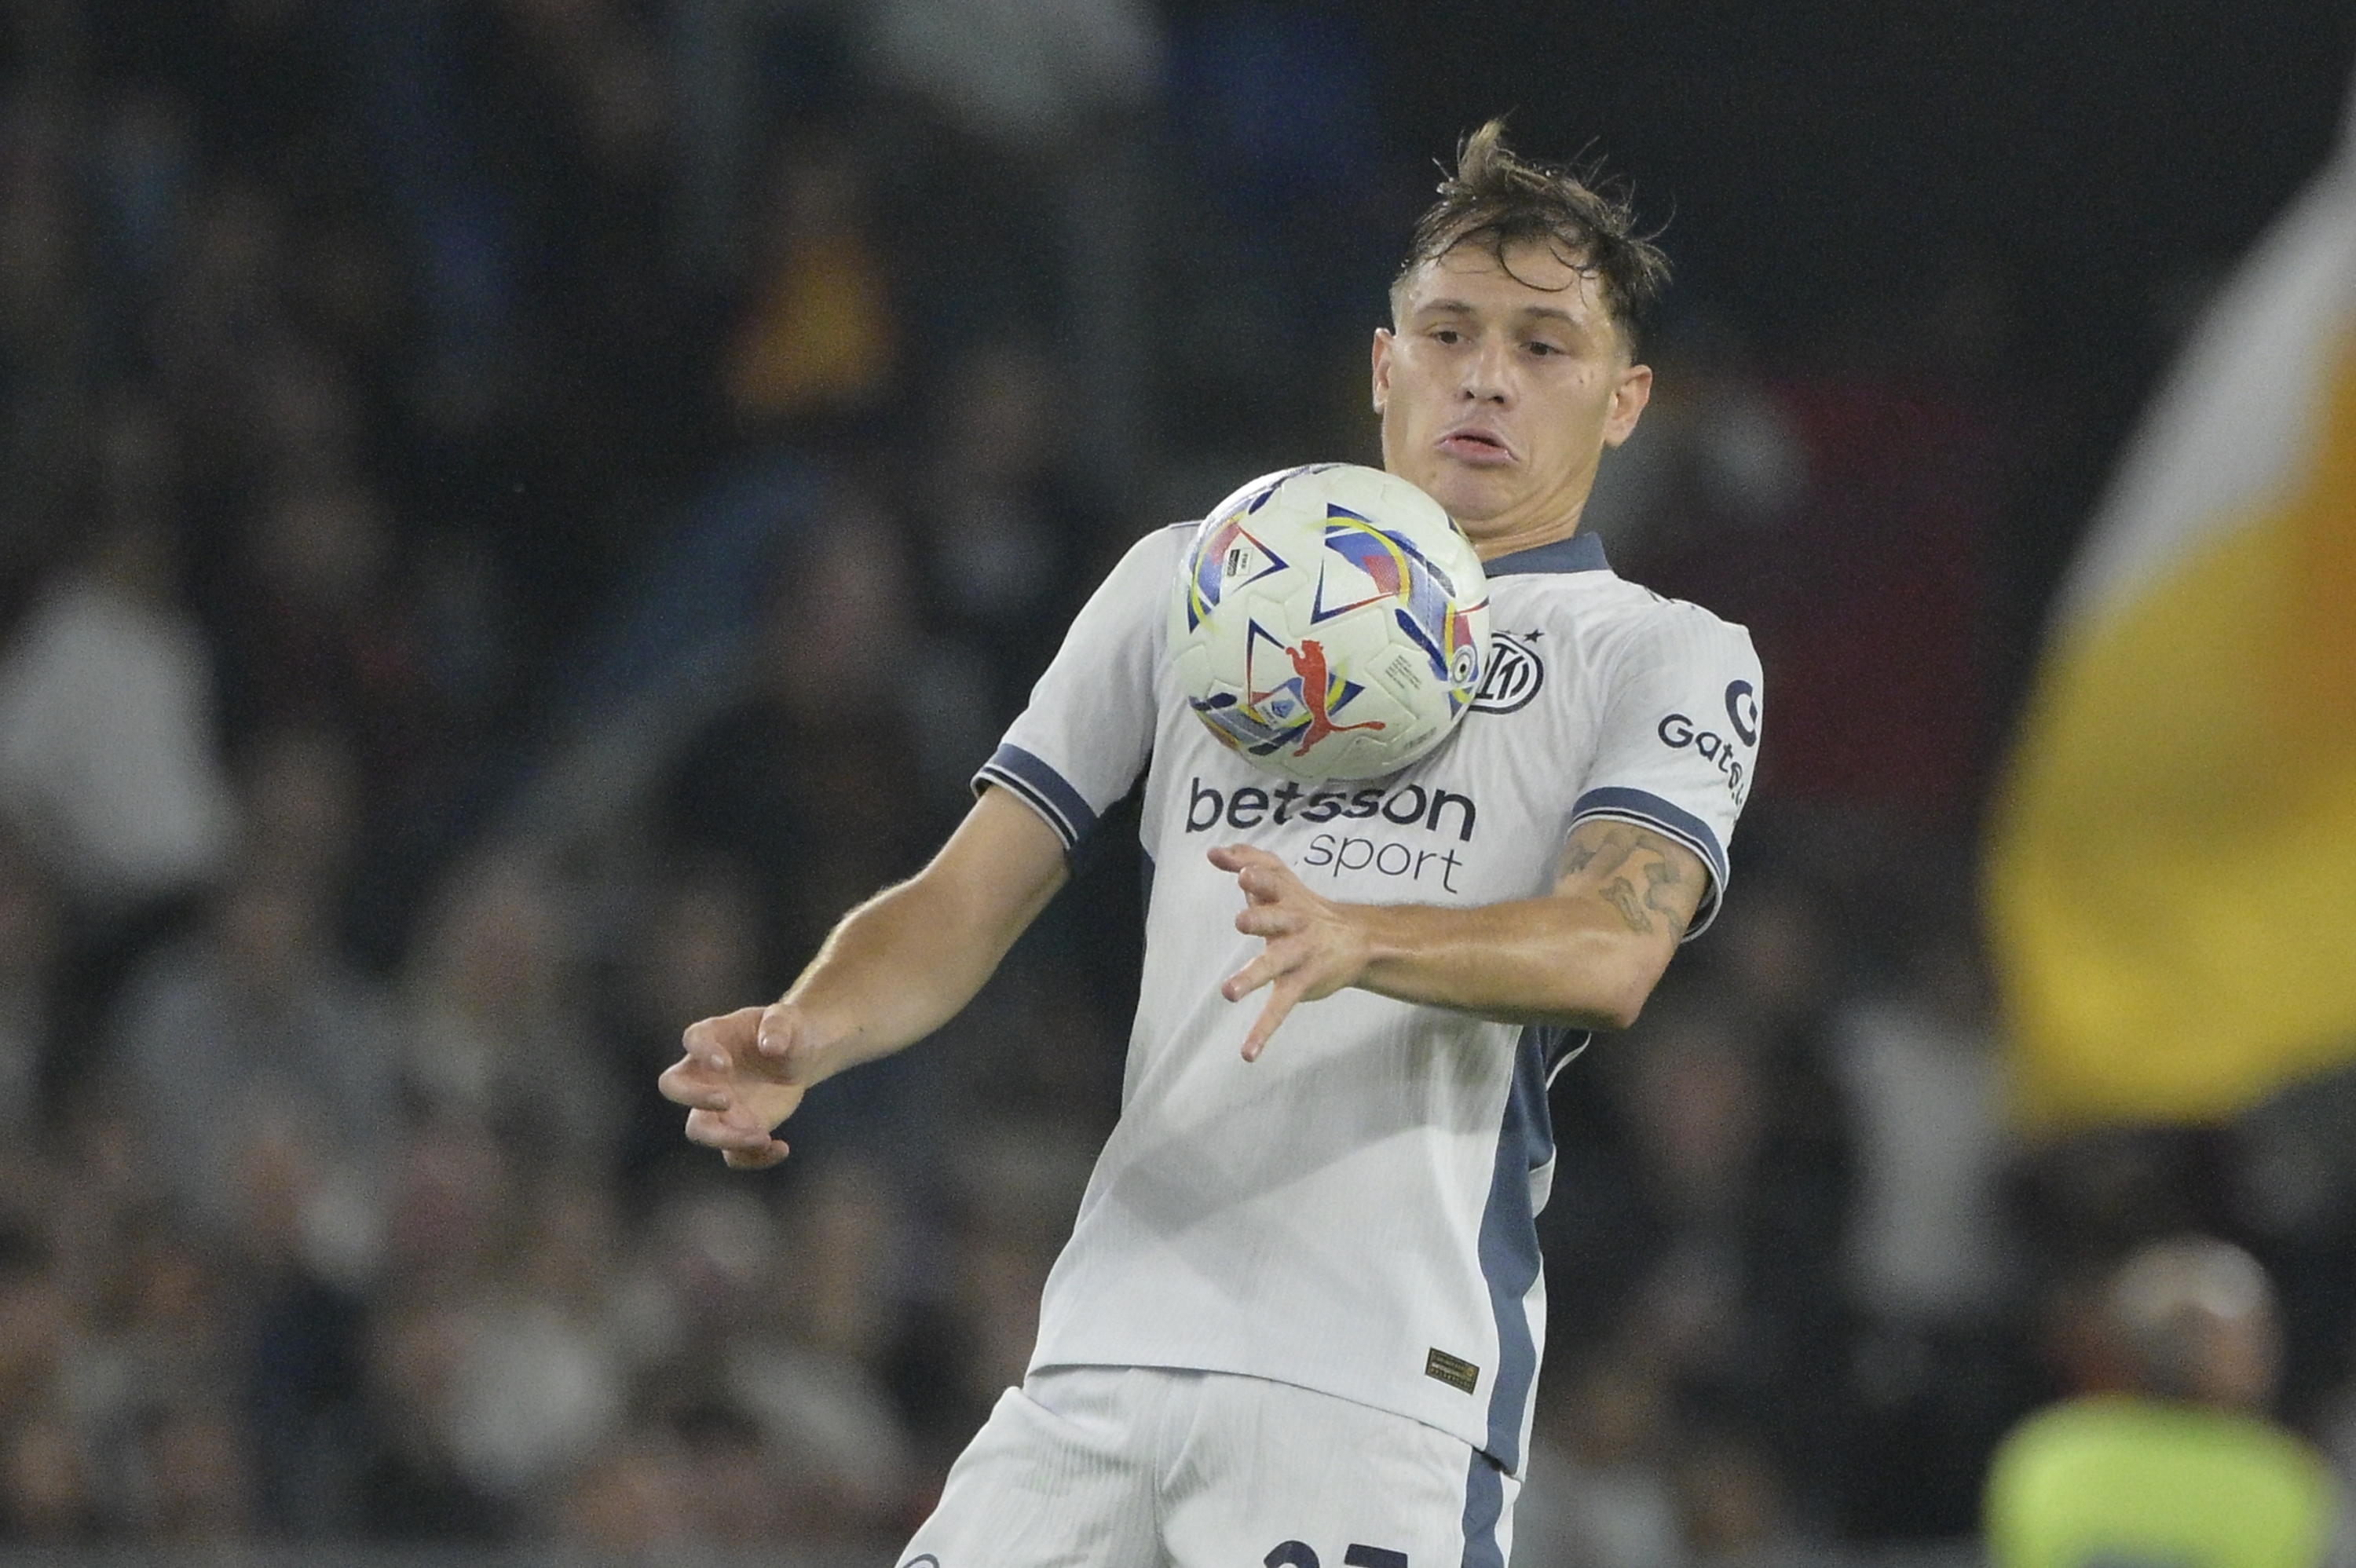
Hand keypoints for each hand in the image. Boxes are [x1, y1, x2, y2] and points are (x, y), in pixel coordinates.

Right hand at [657, 1002, 831, 1169]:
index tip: (725, 1063)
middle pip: (674, 1086)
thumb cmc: (787, 1032)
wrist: (798, 1057)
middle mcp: (705, 1073)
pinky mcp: (736, 1128)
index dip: (702, 1052)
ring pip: (699, 1129)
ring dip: (726, 1137)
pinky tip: (780, 1148)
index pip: (694, 1039)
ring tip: (762, 1137)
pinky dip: (753, 1158)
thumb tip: (771, 1046)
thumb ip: (779, 1026)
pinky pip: (732, 1153)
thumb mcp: (789, 1020)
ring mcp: (716, 1105)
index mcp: (714, 1036)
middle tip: (727, 1101)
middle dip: (694, 1097)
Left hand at [1209, 843, 1369, 1060]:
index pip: (1273, 882)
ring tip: (1228, 992)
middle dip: (1262, 919)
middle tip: (1242, 921)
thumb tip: (1213, 851)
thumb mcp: (1282, 880)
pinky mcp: (1301, 984)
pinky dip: (1264, 1030)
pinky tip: (1248, 1053)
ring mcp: (1299, 956)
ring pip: (1275, 965)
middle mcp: (1295, 924)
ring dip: (1253, 977)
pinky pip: (1280, 1008)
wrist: (1359, 941)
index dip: (1258, 878)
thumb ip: (1248, 860)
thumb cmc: (1305, 907)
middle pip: (1278, 919)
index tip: (1241, 874)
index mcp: (1287, 897)